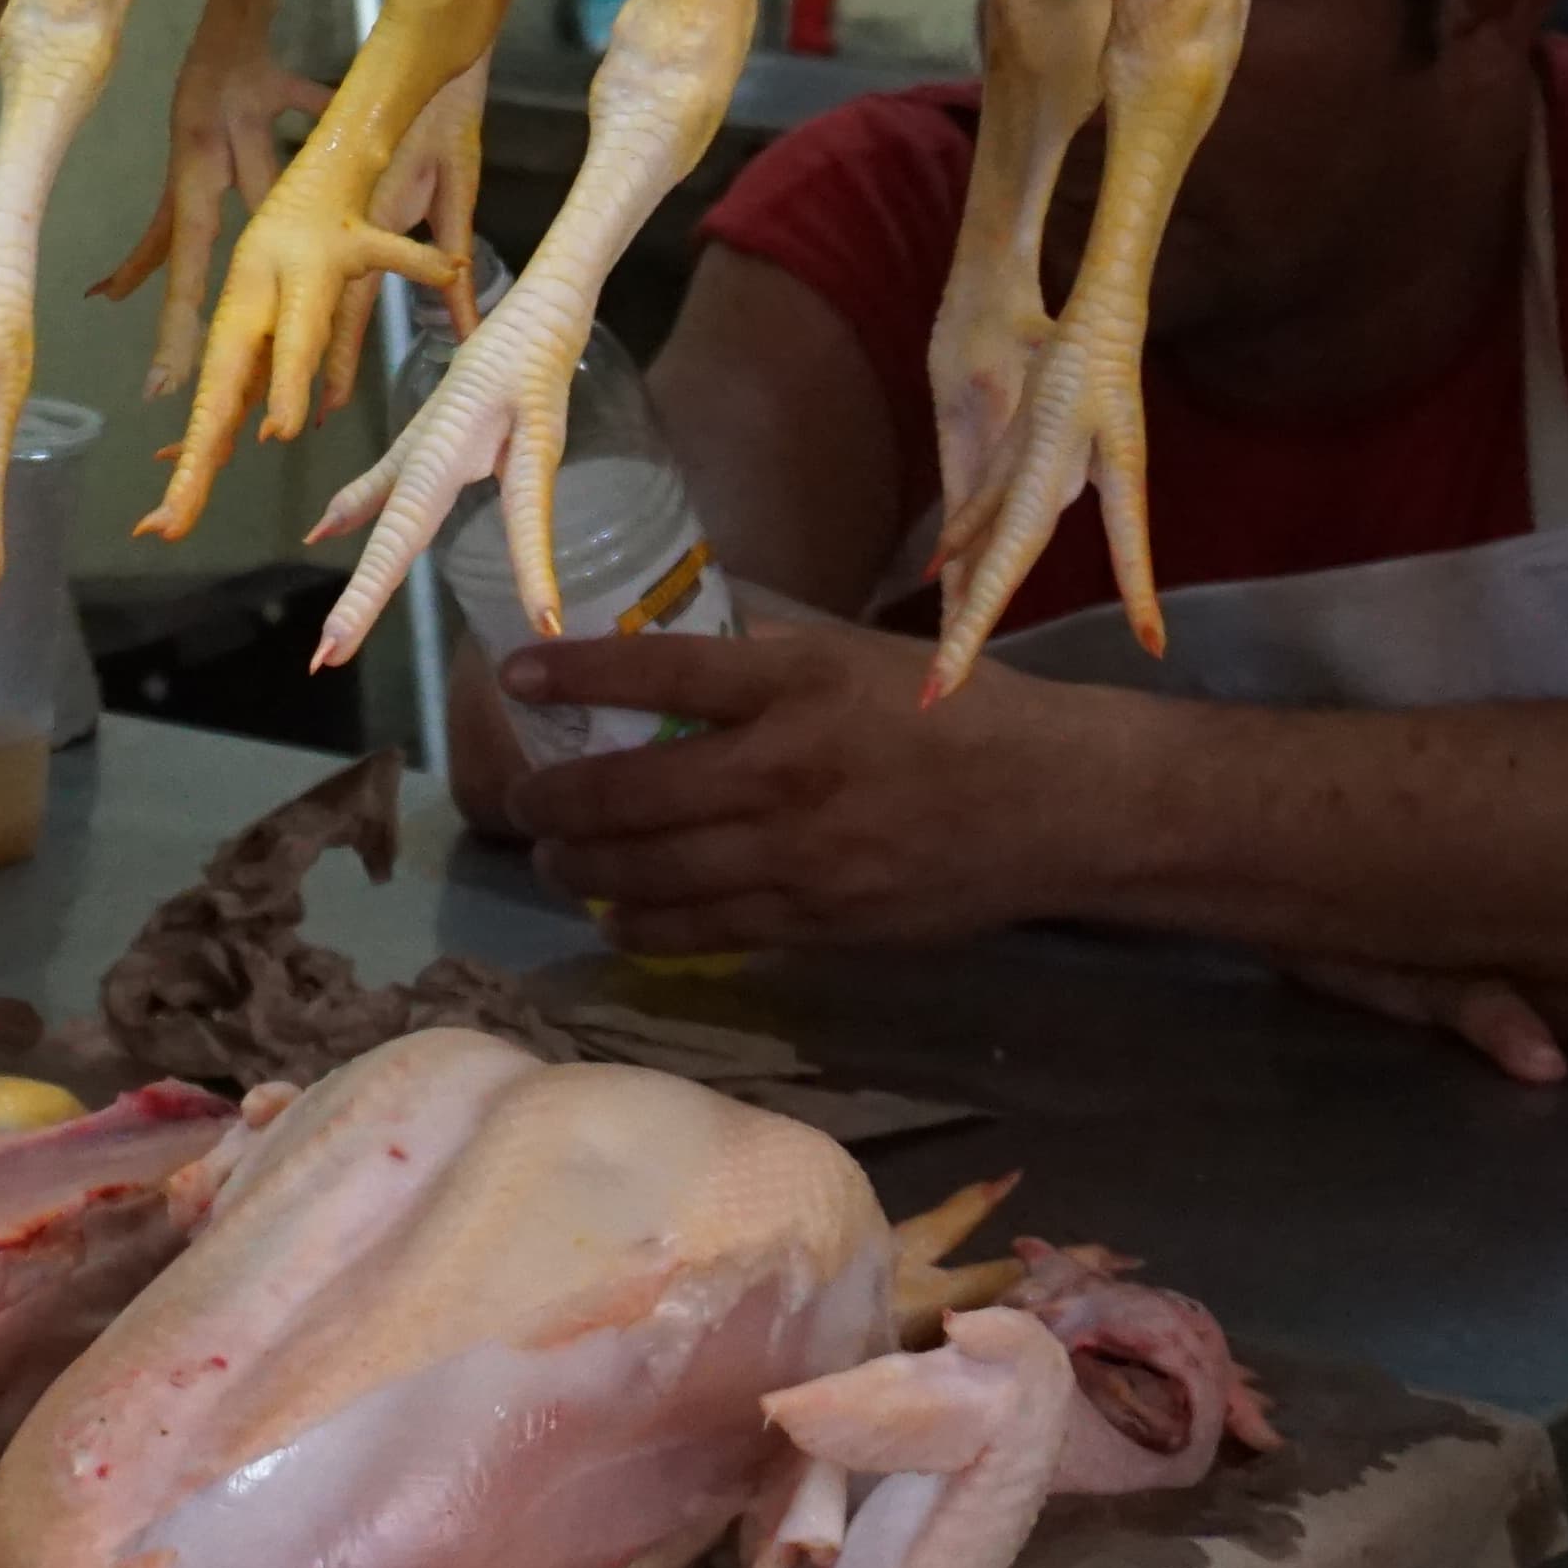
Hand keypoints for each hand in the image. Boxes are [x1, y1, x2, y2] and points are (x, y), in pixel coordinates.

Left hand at [502, 624, 1113, 951]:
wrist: (1052, 804)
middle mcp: (787, 770)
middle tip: (521, 799)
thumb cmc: (952, 711)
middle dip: (557, 802)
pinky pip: (708, 931)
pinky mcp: (819, 921)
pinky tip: (614, 920)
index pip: (658, 672)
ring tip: (553, 859)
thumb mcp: (855, 654)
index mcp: (797, 685)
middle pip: (634, 793)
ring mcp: (801, 857)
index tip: (514, 676)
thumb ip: (763, 656)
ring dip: (585, 870)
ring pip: (657, 874)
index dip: (575, 674)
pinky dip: (646, 928)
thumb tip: (665, 637)